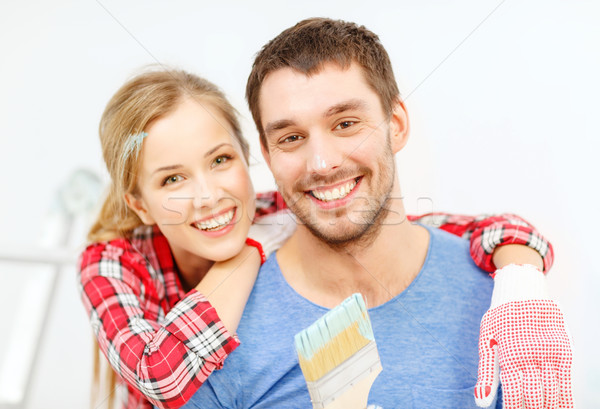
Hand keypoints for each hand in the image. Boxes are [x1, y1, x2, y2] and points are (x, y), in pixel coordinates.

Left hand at [474, 265, 572, 407]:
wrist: (522, 292)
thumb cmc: (500, 320)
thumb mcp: (487, 342)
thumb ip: (485, 374)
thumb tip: (481, 404)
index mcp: (508, 356)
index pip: (513, 394)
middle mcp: (530, 356)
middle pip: (534, 396)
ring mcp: (548, 354)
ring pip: (552, 391)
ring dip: (548, 406)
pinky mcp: (563, 351)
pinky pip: (566, 381)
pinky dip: (566, 398)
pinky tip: (563, 408)